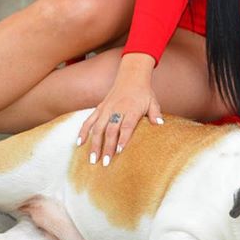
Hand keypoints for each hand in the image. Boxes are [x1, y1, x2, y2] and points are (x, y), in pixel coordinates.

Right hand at [76, 53, 162, 167]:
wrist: (131, 77)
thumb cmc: (143, 93)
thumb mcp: (152, 102)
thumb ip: (155, 114)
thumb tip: (160, 125)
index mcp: (131, 109)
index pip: (126, 126)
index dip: (122, 138)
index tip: (119, 151)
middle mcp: (116, 109)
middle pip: (110, 130)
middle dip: (107, 147)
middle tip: (105, 163)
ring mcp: (106, 109)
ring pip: (97, 128)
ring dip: (94, 144)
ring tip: (92, 159)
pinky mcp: (99, 108)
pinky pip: (89, 120)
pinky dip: (83, 131)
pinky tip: (79, 143)